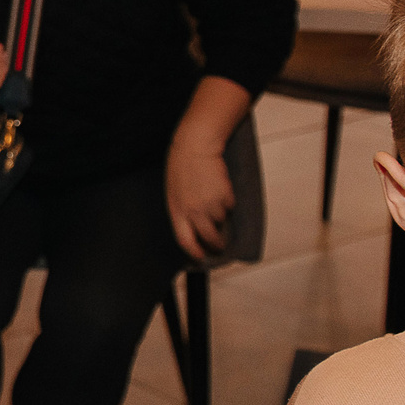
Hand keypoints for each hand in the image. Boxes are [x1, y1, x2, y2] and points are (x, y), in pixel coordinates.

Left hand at [165, 139, 234, 259]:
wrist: (195, 146)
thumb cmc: (183, 166)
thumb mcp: (175, 192)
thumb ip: (183, 210)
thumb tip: (195, 228)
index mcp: (177, 211)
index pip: (185, 241)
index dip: (195, 253)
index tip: (201, 259)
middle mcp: (194, 211)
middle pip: (209, 238)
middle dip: (217, 245)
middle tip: (221, 245)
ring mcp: (210, 205)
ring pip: (221, 220)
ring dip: (221, 214)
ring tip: (212, 195)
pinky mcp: (225, 196)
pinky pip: (229, 205)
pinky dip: (227, 200)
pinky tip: (218, 186)